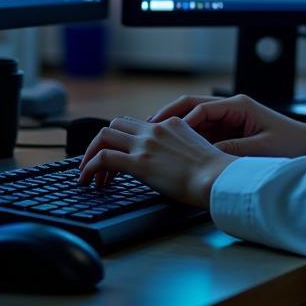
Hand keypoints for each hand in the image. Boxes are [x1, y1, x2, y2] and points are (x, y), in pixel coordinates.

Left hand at [77, 115, 235, 207]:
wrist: (217, 178)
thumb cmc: (214, 172)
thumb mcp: (198, 149)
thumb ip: (180, 149)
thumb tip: (174, 163)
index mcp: (171, 124)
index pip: (137, 124)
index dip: (123, 140)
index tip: (118, 156)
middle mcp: (155, 130)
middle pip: (116, 125)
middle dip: (102, 143)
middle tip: (98, 165)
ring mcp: (145, 144)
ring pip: (104, 136)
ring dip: (91, 154)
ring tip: (88, 176)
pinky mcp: (138, 162)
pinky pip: (103, 158)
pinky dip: (89, 168)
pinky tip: (88, 181)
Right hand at [151, 93, 305, 162]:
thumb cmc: (293, 146)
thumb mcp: (260, 151)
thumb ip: (231, 152)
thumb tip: (204, 155)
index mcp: (239, 105)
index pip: (199, 108)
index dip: (178, 120)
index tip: (160, 132)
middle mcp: (232, 108)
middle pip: (191, 107)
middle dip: (168, 118)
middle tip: (147, 131)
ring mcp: (231, 118)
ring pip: (195, 119)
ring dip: (176, 129)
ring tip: (154, 141)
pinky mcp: (233, 130)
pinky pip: (204, 131)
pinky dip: (189, 138)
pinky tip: (176, 150)